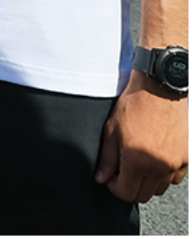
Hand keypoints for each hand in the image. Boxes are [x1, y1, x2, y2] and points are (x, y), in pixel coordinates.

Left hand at [95, 73, 188, 202]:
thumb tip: (101, 178)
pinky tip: (155, 158)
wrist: (160, 89)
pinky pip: (175, 177)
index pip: (126, 193)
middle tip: (123, 171)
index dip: (115, 188)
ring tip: (139, 163)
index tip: (111, 179)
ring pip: (160, 188)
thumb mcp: (112, 130)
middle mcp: (159, 166)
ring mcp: (176, 163)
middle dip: (130, 186)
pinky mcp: (187, 157)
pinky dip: (165, 174)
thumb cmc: (134, 106)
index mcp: (137, 161)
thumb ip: (107, 158)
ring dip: (148, 181)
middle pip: (144, 194)